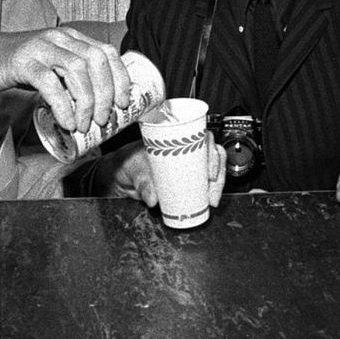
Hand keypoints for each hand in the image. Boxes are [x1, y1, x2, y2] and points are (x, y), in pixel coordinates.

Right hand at [0, 26, 129, 133]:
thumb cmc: (19, 66)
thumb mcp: (52, 65)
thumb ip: (73, 76)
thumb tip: (100, 104)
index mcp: (72, 37)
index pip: (107, 52)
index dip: (120, 78)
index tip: (122, 103)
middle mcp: (60, 37)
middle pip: (96, 61)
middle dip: (106, 93)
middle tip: (103, 119)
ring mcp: (41, 47)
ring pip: (77, 70)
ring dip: (86, 102)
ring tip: (84, 124)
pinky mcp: (24, 61)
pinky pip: (50, 83)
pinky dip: (63, 105)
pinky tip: (66, 121)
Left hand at [106, 139, 225, 207]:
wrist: (121, 175)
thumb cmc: (127, 161)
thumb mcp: (134, 168)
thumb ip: (142, 183)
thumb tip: (153, 198)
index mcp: (176, 137)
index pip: (203, 137)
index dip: (212, 152)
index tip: (210, 171)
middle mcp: (186, 148)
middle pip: (213, 155)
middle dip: (219, 173)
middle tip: (212, 190)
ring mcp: (187, 164)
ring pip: (212, 169)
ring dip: (217, 184)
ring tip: (212, 199)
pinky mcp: (186, 179)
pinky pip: (203, 183)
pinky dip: (210, 191)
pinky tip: (210, 201)